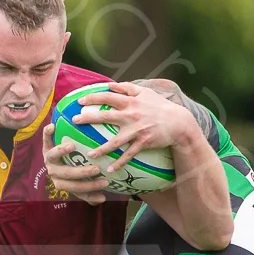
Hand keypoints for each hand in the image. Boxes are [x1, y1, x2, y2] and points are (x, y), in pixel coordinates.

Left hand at [43, 123, 113, 206]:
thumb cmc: (73, 174)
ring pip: (53, 157)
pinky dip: (47, 134)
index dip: (90, 188)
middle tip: (96, 169)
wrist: (56, 160)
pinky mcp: (46, 146)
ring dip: (61, 152)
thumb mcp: (80, 184)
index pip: (76, 188)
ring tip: (72, 146)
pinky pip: (45, 140)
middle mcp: (54, 172)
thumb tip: (102, 199)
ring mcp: (49, 159)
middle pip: (66, 174)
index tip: (105, 183)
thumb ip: (89, 192)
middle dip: (81, 173)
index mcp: (62, 183)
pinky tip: (52, 126)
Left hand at [69, 81, 196, 165]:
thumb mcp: (146, 93)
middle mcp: (132, 115)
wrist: (178, 122)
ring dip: (102, 149)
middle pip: (106, 116)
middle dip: (89, 118)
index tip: (80, 101)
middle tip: (74, 121)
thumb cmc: (160, 106)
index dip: (93, 97)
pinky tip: (109, 169)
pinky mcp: (143, 142)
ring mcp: (137, 130)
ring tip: (89, 155)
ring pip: (116, 141)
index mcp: (131, 102)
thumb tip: (110, 85)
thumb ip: (127, 88)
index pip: (108, 97)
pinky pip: (129, 154)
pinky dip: (120, 163)